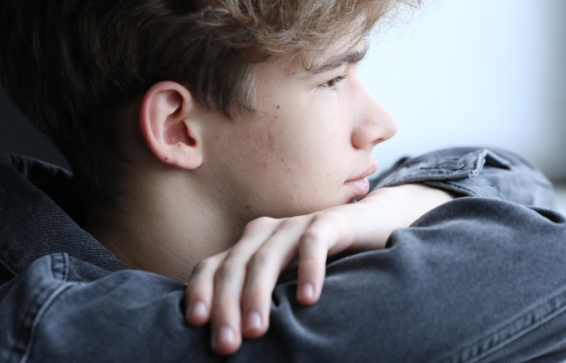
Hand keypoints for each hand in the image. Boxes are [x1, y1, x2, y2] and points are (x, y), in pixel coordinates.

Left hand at [184, 184, 453, 354]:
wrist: (370, 226)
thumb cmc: (321, 265)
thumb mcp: (284, 284)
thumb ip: (259, 302)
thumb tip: (227, 341)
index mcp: (247, 247)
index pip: (212, 267)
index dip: (200, 292)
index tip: (195, 325)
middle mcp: (264, 233)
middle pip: (234, 267)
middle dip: (226, 306)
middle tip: (226, 344)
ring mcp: (294, 225)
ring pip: (266, 257)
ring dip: (258, 294)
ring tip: (257, 330)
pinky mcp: (328, 221)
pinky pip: (313, 243)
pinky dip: (308, 269)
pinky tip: (307, 299)